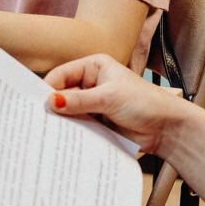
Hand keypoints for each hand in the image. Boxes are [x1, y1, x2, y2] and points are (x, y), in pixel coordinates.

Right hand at [45, 54, 190, 156]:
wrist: (167, 128)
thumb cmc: (145, 103)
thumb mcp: (109, 98)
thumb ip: (79, 100)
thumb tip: (51, 102)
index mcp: (94, 67)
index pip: (62, 75)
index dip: (49, 89)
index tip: (37, 105)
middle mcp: (91, 83)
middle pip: (63, 94)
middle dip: (54, 107)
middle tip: (39, 120)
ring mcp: (93, 103)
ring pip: (69, 112)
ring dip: (62, 121)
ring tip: (48, 132)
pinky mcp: (97, 122)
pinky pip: (78, 126)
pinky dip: (72, 132)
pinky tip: (62, 139)